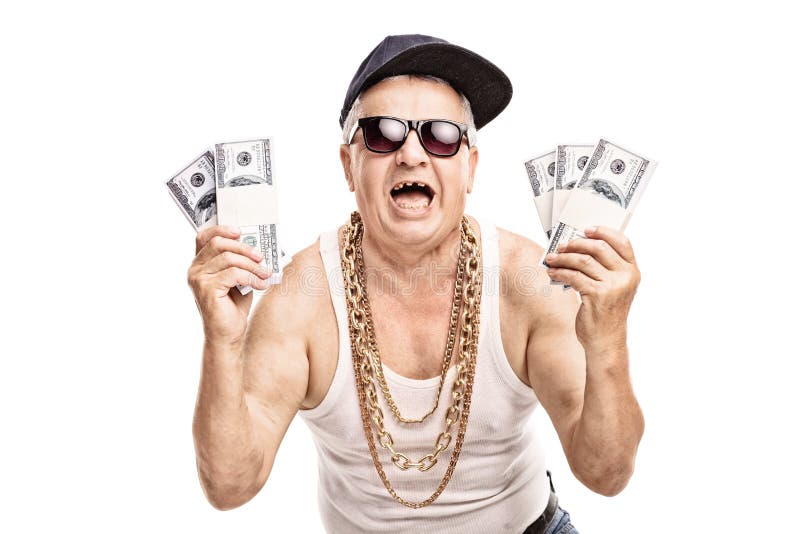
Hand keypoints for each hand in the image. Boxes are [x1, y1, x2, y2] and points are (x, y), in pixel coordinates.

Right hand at [187, 225, 272, 344]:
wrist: (227, 334)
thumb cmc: (232, 306)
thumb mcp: (238, 278)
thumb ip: (240, 262)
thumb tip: (257, 248)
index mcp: (200, 264)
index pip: (204, 237)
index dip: (222, 230)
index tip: (240, 232)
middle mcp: (194, 270)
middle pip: (218, 244)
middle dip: (244, 248)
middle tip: (261, 256)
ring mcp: (198, 279)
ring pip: (228, 258)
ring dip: (252, 265)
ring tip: (265, 274)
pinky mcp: (207, 289)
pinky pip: (233, 274)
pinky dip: (251, 277)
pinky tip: (261, 284)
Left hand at [545, 226, 640, 350]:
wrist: (605, 341)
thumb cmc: (606, 313)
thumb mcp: (614, 288)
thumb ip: (605, 268)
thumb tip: (578, 246)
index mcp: (633, 271)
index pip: (622, 242)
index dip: (603, 232)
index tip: (585, 230)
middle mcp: (626, 276)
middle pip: (599, 247)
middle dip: (576, 244)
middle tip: (561, 246)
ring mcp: (613, 286)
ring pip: (583, 261)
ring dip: (563, 258)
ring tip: (551, 259)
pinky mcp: (597, 295)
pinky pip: (573, 276)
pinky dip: (560, 272)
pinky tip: (552, 273)